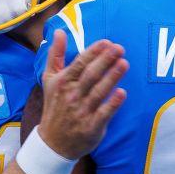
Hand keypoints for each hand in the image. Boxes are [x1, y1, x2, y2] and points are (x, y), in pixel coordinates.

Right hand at [39, 30, 127, 158]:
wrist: (53, 142)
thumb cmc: (55, 106)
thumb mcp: (49, 79)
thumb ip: (55, 55)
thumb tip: (59, 31)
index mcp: (62, 82)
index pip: (80, 63)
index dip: (94, 52)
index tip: (107, 42)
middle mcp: (71, 95)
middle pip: (91, 75)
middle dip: (105, 60)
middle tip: (120, 48)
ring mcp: (82, 111)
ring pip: (99, 92)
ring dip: (112, 77)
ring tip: (125, 63)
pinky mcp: (91, 126)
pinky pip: (104, 113)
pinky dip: (113, 103)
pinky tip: (122, 93)